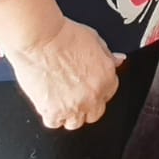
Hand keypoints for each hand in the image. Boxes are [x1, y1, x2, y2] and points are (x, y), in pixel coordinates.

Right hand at [3, 17, 123, 130]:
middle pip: (94, 113)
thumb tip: (118, 60)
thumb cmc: (64, 35)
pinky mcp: (53, 112)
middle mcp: (93, 95)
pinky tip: (48, 101)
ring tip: (60, 98)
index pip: (108, 94)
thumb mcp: (94, 39)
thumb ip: (107, 55)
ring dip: (69, 113)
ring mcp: (74, 106)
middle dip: (86, 105)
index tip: (87, 87)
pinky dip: (51, 115)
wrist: (40, 39)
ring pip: (75, 122)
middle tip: (73, 94)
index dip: (97, 90)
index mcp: (107, 77)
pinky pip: (54, 123)